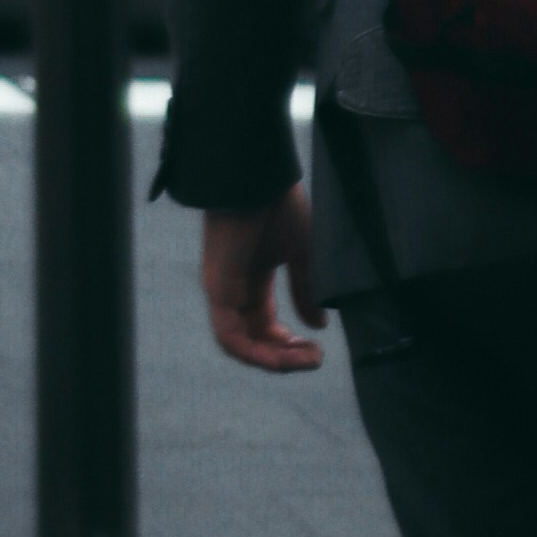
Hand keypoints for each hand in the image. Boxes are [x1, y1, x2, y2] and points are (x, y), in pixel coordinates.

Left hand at [198, 191, 325, 371]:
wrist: (257, 175)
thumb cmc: (278, 203)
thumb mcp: (302, 251)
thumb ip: (307, 289)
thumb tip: (318, 325)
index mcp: (253, 275)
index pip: (265, 322)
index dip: (289, 342)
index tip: (317, 346)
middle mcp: (234, 287)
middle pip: (253, 337)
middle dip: (284, 355)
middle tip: (315, 358)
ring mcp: (223, 289)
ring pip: (241, 342)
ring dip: (272, 359)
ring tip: (304, 361)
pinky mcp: (217, 288)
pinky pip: (230, 335)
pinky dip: (255, 352)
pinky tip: (281, 357)